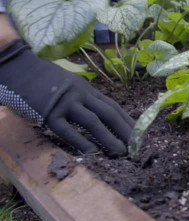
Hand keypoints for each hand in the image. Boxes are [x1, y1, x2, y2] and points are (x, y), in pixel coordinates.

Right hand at [0, 39, 133, 156]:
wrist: (17, 66)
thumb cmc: (42, 78)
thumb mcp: (69, 83)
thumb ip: (82, 96)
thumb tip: (97, 113)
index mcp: (86, 88)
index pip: (112, 106)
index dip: (127, 120)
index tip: (139, 134)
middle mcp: (80, 94)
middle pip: (109, 113)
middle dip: (125, 130)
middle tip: (136, 146)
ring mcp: (65, 103)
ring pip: (93, 121)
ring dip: (109, 137)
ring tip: (120, 152)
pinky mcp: (49, 113)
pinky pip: (67, 130)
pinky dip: (80, 141)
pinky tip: (92, 153)